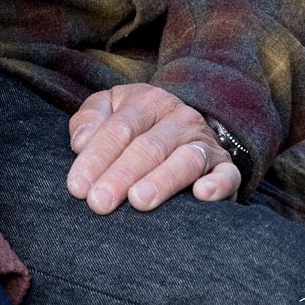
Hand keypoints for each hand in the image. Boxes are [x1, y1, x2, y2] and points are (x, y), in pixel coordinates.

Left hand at [66, 85, 241, 214]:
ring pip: (186, 159)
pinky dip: (218, 184)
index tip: (77, 187)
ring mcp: (205, 142)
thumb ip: (89, 120)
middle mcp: (180, 118)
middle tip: (99, 203)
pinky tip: (201, 195)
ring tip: (138, 201)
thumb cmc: (135, 127)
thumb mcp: (109, 111)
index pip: (119, 129)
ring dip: (162, 181)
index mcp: (149, 101)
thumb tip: (80, 142)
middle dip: (121, 175)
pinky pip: (227, 174)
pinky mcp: (225, 167)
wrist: (183, 129)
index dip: (96, 157)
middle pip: (148, 147)